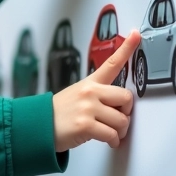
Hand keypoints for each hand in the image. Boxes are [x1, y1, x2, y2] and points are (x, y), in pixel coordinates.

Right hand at [52, 30, 139, 151]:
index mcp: (90, 83)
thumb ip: (98, 94)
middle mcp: (90, 92)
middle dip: (127, 112)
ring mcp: (88, 108)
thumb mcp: (77, 94)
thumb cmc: (60, 113)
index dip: (127, 48)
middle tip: (120, 119)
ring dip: (120, 131)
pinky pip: (111, 134)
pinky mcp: (85, 126)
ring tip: (112, 133)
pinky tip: (109, 141)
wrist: (39, 127)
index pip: (112, 62)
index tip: (136, 34)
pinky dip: (113, 141)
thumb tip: (120, 105)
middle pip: (126, 98)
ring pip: (121, 120)